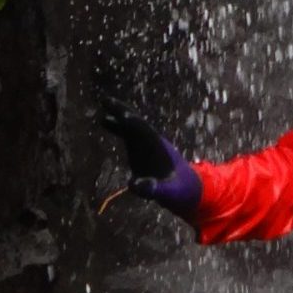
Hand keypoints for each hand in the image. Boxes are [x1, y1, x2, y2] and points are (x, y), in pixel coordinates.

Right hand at [97, 99, 202, 220]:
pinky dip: (118, 127)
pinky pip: (129, 135)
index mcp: (161, 150)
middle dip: (123, 112)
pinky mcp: (142, 151)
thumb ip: (154, 189)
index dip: (135, 125)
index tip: (123, 115)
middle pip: (137, 124)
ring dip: (118, 116)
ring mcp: (148, 145)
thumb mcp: (170, 192)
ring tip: (103, 105)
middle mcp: (153, 143)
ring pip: (131, 127)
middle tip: (106, 100)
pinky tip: (104, 121)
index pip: (146, 133)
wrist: (190, 189)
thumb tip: (133, 184)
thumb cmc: (182, 190)